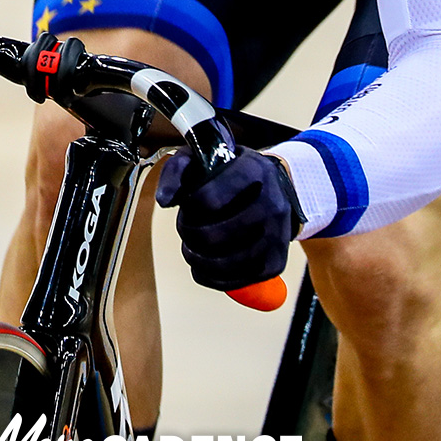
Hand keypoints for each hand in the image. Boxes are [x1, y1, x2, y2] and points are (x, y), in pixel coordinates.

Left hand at [156, 147, 300, 290]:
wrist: (276, 187)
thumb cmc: (232, 174)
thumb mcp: (204, 158)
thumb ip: (177, 171)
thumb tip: (164, 200)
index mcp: (253, 172)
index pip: (209, 199)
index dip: (189, 206)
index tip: (189, 204)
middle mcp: (271, 204)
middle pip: (214, 236)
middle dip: (189, 234)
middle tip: (186, 227)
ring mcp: (276, 236)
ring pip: (225, 263)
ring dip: (197, 258)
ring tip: (191, 248)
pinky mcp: (275, 262)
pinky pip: (237, 282)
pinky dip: (211, 277)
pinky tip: (203, 265)